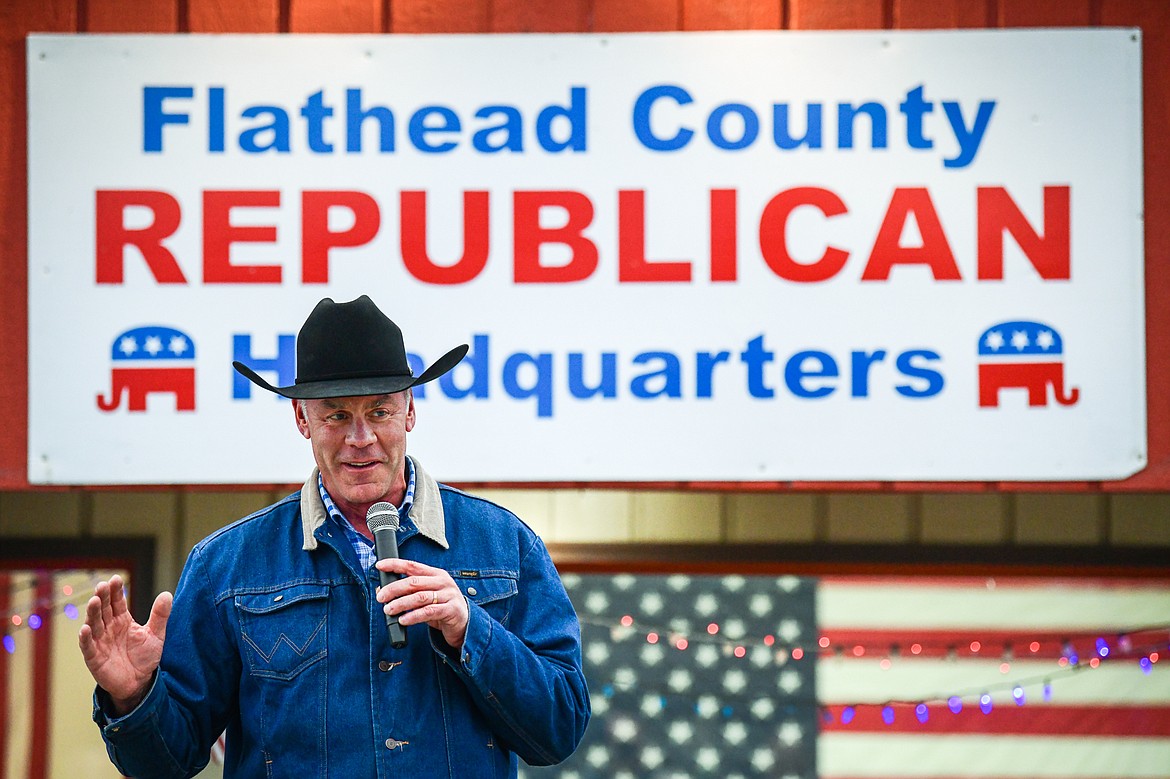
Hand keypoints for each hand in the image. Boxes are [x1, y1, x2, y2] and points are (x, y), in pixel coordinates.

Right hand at [78, 574, 171, 714]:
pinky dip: (85, 638)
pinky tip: (85, 629)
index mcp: (123, 621)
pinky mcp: (94, 657)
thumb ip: (160, 615)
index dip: (116, 591)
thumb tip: (167, 594)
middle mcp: (109, 628)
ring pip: (94, 624)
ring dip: (93, 613)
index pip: (117, 603)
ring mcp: (100, 642)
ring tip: (94, 601)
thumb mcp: (156, 635)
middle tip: (102, 586)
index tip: (116, 579)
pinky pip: (88, 646)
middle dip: (103, 598)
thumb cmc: (144, 657)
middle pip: (104, 610)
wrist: (139, 682)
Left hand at [375, 560, 468, 648]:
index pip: (413, 566)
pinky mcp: (451, 610)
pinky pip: (428, 612)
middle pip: (414, 582)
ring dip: (401, 603)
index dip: (395, 564)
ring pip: (420, 597)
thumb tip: (383, 590)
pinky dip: (413, 616)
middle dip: (394, 589)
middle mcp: (443, 582)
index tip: (380, 565)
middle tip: (381, 597)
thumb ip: (409, 592)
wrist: (464, 623)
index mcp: (436, 574)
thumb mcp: (426, 597)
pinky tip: (403, 620)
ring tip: (389, 610)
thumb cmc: (442, 608)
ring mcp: (449, 595)